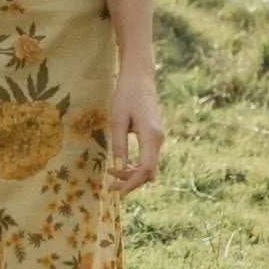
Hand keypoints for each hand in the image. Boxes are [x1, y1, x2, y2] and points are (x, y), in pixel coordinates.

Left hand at [107, 66, 163, 192]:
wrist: (140, 77)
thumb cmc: (126, 95)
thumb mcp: (117, 119)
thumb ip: (119, 144)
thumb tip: (118, 166)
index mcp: (151, 136)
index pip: (145, 169)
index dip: (132, 183)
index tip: (117, 190)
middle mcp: (158, 140)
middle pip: (149, 172)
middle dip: (131, 181)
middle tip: (110, 184)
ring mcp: (158, 138)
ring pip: (149, 166)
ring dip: (132, 174)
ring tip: (112, 173)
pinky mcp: (155, 136)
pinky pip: (148, 158)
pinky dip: (136, 165)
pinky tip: (122, 164)